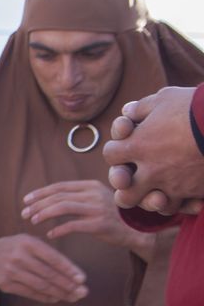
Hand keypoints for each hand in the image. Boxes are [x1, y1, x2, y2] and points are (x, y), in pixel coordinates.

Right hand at [0, 233, 87, 303]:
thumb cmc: (17, 248)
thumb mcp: (30, 242)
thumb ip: (49, 253)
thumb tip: (73, 272)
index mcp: (28, 243)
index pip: (53, 258)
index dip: (69, 269)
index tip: (82, 279)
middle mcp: (18, 257)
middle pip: (48, 274)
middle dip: (68, 285)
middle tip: (83, 292)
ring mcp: (10, 271)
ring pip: (40, 285)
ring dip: (59, 293)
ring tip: (73, 297)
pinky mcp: (5, 284)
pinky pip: (29, 292)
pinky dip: (44, 297)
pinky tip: (56, 298)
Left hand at [21, 178, 151, 252]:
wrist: (137, 229)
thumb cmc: (112, 215)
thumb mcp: (96, 200)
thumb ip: (77, 197)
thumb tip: (48, 199)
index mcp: (91, 186)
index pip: (60, 186)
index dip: (40, 193)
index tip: (25, 200)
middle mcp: (94, 194)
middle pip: (58, 196)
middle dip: (37, 204)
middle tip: (23, 213)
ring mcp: (98, 208)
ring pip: (63, 207)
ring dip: (44, 214)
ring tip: (32, 221)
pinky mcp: (100, 224)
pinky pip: (73, 226)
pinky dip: (59, 230)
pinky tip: (50, 235)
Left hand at [105, 86, 203, 211]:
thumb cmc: (196, 107)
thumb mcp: (166, 99)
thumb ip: (142, 108)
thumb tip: (127, 112)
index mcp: (138, 146)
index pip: (111, 155)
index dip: (117, 150)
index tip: (129, 144)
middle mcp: (151, 170)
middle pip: (124, 194)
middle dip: (127, 189)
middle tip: (135, 179)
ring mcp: (173, 184)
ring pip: (152, 204)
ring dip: (154, 198)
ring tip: (161, 188)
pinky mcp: (194, 191)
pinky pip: (181, 206)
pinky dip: (181, 203)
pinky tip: (184, 193)